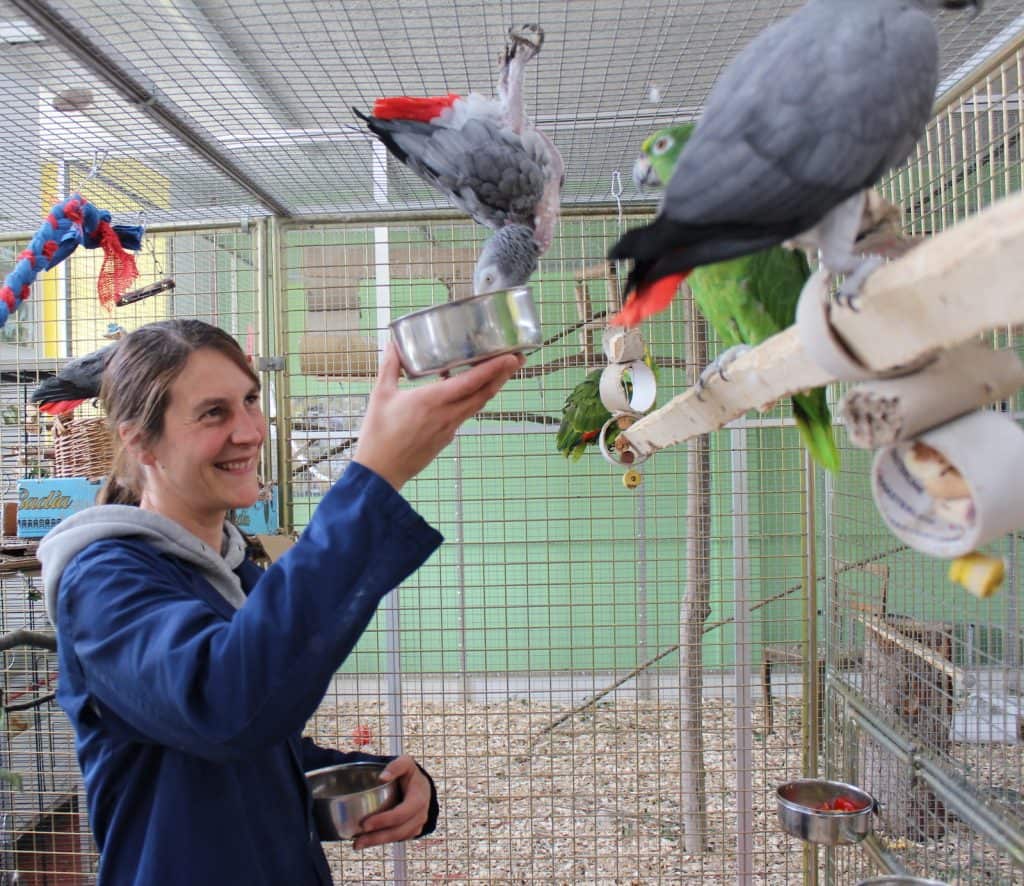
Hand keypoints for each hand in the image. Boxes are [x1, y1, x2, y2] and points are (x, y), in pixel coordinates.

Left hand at [352, 754, 431, 849]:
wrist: (421, 785)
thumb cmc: (411, 774)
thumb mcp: (407, 764)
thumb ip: (397, 766)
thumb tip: (382, 777)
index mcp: (419, 798)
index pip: (402, 813)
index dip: (384, 820)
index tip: (365, 824)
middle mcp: (421, 814)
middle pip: (399, 831)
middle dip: (378, 837)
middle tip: (358, 840)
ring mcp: (418, 824)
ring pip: (398, 838)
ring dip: (377, 842)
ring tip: (357, 844)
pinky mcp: (412, 831)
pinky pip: (398, 839)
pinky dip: (383, 841)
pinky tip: (368, 841)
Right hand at [354, 342, 523, 490]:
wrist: (380, 472)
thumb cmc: (378, 434)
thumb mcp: (380, 395)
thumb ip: (390, 367)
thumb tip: (393, 344)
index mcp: (432, 401)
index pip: (471, 383)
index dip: (494, 369)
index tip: (511, 358)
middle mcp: (447, 415)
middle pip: (484, 394)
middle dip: (503, 375)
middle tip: (517, 359)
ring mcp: (449, 429)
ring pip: (477, 405)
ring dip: (491, 388)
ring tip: (501, 372)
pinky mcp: (446, 438)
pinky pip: (465, 415)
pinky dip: (473, 400)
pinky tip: (469, 393)